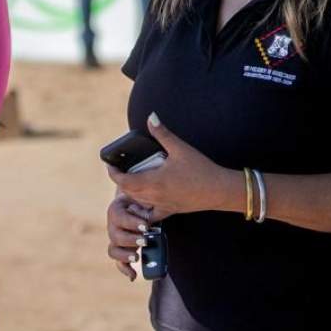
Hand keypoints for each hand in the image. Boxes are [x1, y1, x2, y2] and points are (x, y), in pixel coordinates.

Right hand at [105, 192, 152, 280]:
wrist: (143, 203)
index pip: (118, 217)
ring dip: (125, 254)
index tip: (146, 225)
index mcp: (116, 209)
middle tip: (145, 240)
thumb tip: (149, 216)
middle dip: (130, 239)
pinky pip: (119, 261)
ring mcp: (116, 238)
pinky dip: (125, 269)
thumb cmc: (144, 199)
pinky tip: (133, 275)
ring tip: (137, 256)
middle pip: (115, 235)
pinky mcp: (122, 249)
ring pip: (114, 250)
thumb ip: (144, 203)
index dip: (131, 222)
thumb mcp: (144, 196)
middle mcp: (113, 225)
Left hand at [106, 113, 238, 217]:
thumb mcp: (180, 148)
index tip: (111, 165)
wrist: (219, 190)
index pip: (123, 181)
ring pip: (137, 202)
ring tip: (130, 181)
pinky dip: (143, 209)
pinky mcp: (169, 211)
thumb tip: (151, 117)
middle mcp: (155, 196)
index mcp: (154, 181)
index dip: (113, 173)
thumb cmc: (201, 169)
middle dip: (120, 181)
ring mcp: (161, 205)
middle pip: (127, 192)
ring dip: (130, 193)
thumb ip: (163, 133)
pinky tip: (145, 202)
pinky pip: (151, 214)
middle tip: (119, 170)